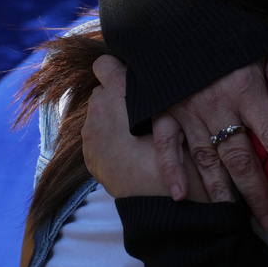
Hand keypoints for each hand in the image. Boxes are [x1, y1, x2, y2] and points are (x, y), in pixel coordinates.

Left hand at [87, 55, 206, 197]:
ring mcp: (90, 136)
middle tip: (143, 113)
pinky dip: (109, 141)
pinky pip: (97, 139)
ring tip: (138, 136)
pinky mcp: (90, 157)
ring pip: (99, 117)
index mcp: (117, 92)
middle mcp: (97, 110)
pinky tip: (129, 152)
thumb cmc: (177, 154)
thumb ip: (157, 93)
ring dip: (113, 121)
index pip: (104, 64)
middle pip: (102, 92)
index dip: (117, 70)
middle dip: (118, 98)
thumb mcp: (175, 115)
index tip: (131, 82)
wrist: (163, 202)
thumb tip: (150, 80)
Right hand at [152, 51, 267, 231]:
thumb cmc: (229, 37)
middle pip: (243, 158)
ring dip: (222, 192)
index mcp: (248, 89)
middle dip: (259, 194)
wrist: (175, 17)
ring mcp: (188, 111)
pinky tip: (179, 197)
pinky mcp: (163, 111)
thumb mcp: (265, 45)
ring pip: (208, 159)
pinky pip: (166, 146)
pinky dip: (170, 171)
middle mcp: (219, 105)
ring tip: (235, 218)